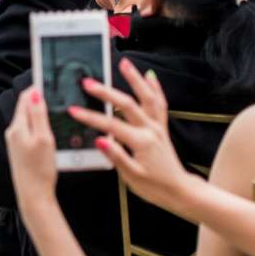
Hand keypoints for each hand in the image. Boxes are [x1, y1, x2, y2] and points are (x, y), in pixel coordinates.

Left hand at [3, 85, 59, 207]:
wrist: (33, 197)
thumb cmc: (39, 170)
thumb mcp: (43, 139)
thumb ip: (38, 115)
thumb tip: (34, 93)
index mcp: (17, 127)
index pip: (25, 98)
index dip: (38, 88)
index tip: (51, 81)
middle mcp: (13, 132)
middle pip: (27, 108)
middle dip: (40, 100)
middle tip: (58, 95)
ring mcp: (17, 142)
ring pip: (30, 120)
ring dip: (41, 113)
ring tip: (57, 110)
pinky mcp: (22, 151)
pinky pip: (31, 132)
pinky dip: (41, 127)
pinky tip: (52, 131)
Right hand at [80, 59, 198, 215]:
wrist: (179, 191)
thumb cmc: (155, 187)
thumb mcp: (132, 177)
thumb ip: (116, 156)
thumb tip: (100, 140)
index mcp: (141, 142)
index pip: (111, 125)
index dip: (91, 117)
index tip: (75, 110)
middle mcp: (151, 130)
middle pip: (126, 104)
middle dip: (106, 92)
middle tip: (89, 82)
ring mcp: (157, 126)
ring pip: (147, 97)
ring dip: (135, 79)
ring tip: (124, 63)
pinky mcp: (161, 128)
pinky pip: (160, 103)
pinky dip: (155, 89)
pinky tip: (150, 77)